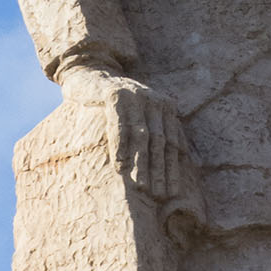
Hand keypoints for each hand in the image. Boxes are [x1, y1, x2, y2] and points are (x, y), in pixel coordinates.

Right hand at [57, 62, 190, 203]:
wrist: (91, 76)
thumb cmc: (118, 104)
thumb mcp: (142, 115)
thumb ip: (158, 131)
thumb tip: (179, 158)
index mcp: (166, 106)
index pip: (173, 142)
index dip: (172, 168)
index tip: (172, 192)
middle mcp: (154, 100)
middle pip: (159, 140)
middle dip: (159, 170)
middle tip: (157, 194)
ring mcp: (135, 96)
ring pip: (141, 135)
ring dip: (141, 163)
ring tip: (140, 186)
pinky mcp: (114, 95)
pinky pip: (119, 125)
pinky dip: (120, 147)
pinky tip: (119, 166)